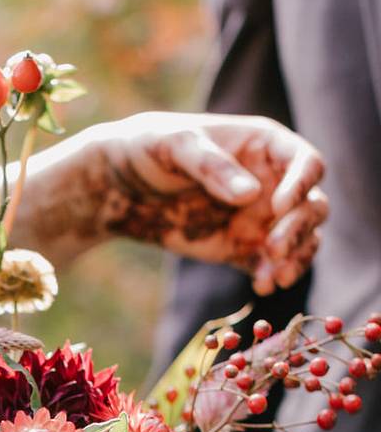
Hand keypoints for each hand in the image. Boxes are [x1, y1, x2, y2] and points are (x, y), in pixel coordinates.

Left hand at [91, 112, 326, 294]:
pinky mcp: (242, 246)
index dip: (301, 184)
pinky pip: (270, 264)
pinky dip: (273, 275)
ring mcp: (259, 216)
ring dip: (297, 258)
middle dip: (300, 228)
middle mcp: (271, 181)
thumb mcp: (174, 145)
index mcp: (263, 145)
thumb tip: (252, 194)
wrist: (119, 185)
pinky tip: (263, 285)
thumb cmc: (148, 148)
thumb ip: (211, 167)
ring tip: (276, 276)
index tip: (279, 206)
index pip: (306, 163)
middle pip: (311, 206)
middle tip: (273, 248)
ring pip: (301, 239)